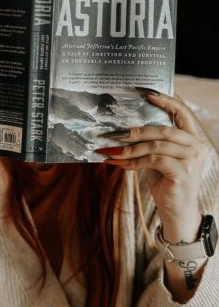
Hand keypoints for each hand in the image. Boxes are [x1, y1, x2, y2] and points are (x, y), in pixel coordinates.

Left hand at [95, 92, 207, 234]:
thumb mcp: (160, 158)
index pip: (182, 112)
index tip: (146, 93)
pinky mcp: (182, 173)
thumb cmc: (166, 182)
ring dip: (128, 149)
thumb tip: (125, 129)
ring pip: (154, 146)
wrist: (177, 213)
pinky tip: (119, 164)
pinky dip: (132, 162)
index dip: (165, 100)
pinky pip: (152, 160)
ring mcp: (192, 160)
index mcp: (193, 139)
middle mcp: (196, 146)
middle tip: (113, 133)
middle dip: (135, 131)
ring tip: (110, 152)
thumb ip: (153, 142)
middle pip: (162, 130)